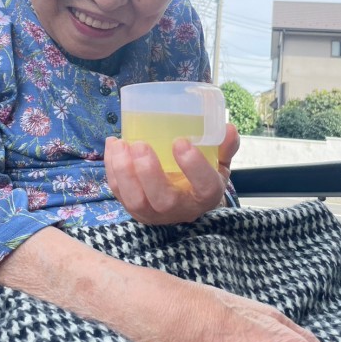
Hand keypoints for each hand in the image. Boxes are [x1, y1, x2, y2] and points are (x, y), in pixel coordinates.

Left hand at [104, 123, 239, 224]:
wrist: (185, 202)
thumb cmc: (202, 178)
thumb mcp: (219, 163)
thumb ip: (224, 146)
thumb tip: (228, 128)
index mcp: (206, 196)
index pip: (205, 187)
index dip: (194, 167)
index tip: (181, 142)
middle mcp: (179, 209)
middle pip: (163, 200)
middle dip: (148, 172)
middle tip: (140, 144)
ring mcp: (153, 212)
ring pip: (135, 200)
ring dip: (124, 172)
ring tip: (120, 144)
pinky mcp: (133, 209)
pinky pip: (119, 193)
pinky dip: (112, 169)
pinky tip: (113, 145)